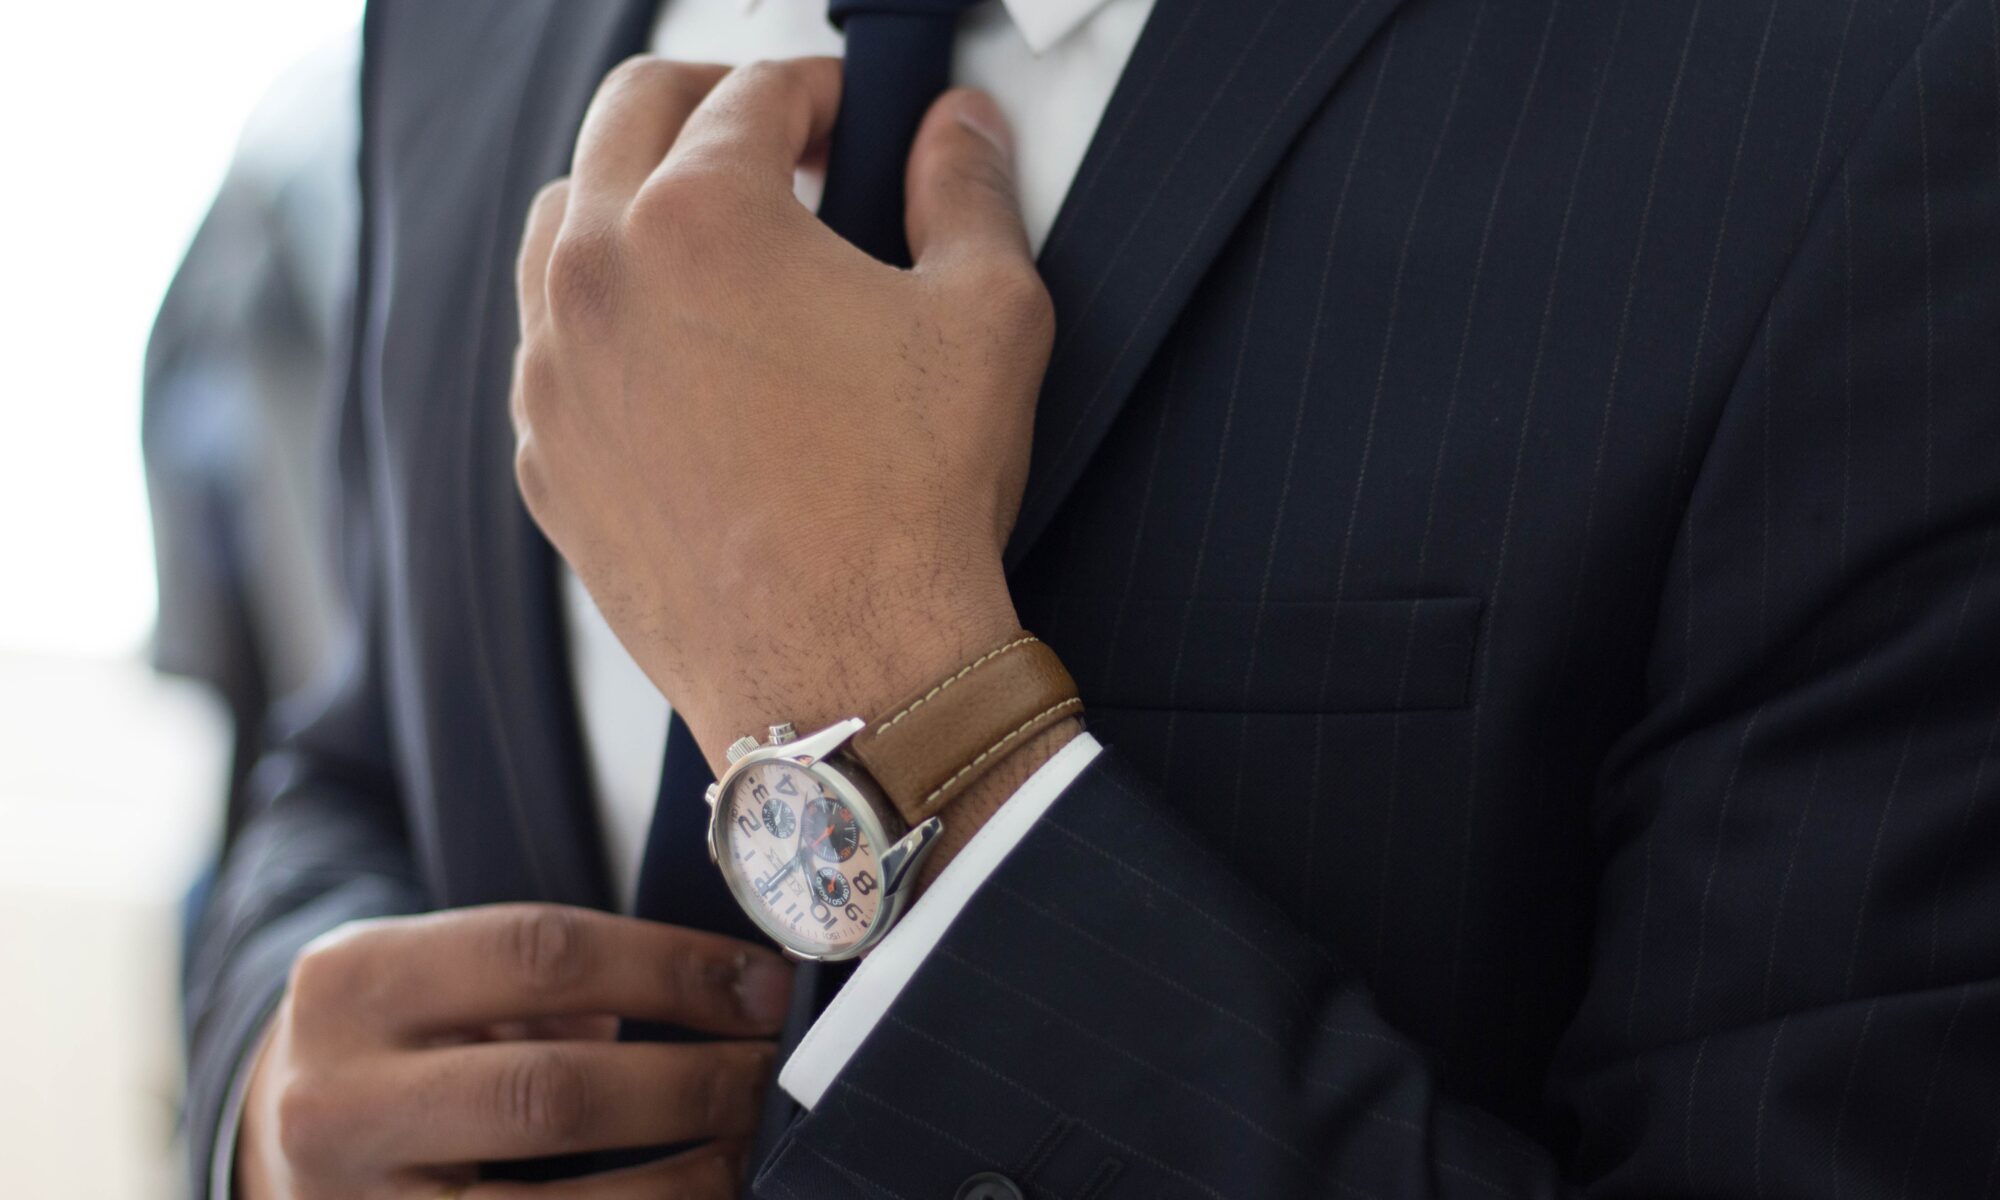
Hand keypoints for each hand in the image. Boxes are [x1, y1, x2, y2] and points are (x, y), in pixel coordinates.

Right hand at [235, 904, 792, 1199]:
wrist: (271, 1143)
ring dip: (682, 1179)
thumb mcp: (435, 974)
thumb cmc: (397, 1041)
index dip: (673, 968)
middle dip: (692, 1083)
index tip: (763, 986)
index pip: (541, 954)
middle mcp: (338, 1100)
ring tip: (749, 1146)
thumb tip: (726, 995)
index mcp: (356, 982)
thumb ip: (550, 979)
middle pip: (554, 1091)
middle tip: (774, 1071)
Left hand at [509, 56, 1055, 774]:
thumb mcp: (987, 316)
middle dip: (710, 105)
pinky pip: (551, 347)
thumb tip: (960, 129)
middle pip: (628, 116)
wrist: (848, 674)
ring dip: (636, 199)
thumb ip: (968, 190)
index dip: (821, 88)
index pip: (752, 91)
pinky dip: (605, 319)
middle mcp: (597, 278)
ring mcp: (553, 374)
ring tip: (716, 241)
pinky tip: (679, 358)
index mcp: (700, 216)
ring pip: (562, 224)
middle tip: (778, 142)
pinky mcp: (545, 460)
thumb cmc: (914, 504)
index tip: (850, 116)